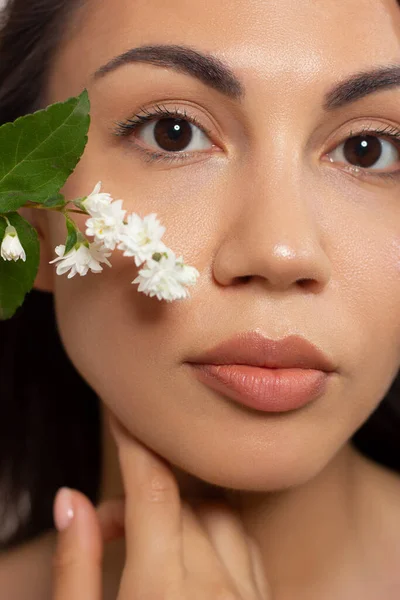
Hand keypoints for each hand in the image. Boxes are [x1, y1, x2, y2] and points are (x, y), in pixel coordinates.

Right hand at [51, 413, 270, 598]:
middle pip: (187, 503)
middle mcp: (216, 591)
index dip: (134, 444)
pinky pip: (249, 548)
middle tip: (107, 520)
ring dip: (185, 513)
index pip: (153, 489)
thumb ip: (76, 569)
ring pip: (223, 517)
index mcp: (163, 594)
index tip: (121, 413)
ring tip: (149, 542)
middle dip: (145, 496)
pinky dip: (219, 534)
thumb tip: (71, 500)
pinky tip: (194, 555)